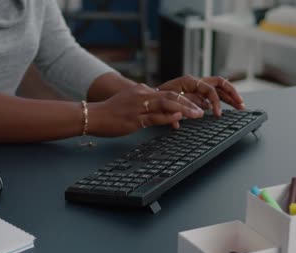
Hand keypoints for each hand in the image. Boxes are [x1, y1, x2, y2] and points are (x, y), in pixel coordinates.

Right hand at [88, 83, 203, 136]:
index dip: (184, 98)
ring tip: (198, 115)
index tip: (195, 104)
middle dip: (189, 102)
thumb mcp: (129, 103)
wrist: (93, 115)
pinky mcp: (134, 119)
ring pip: (166, 104)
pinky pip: (154, 117)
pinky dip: (168, 117)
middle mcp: (142, 95)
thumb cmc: (110, 112)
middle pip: (171, 95)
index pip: (167, 93)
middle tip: (203, 109)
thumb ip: (145, 104)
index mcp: (141, 91)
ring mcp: (138, 107)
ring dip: (184, 109)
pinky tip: (179, 118)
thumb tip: (159, 107)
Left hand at [156, 76, 245, 116]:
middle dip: (232, 94)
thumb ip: (178, 108)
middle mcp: (196, 82)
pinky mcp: (197, 95)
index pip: (210, 89)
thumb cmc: (158, 98)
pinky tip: (227, 108)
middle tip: (241, 105)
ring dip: (230, 96)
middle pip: (220, 84)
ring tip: (240, 106)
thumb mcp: (167, 103)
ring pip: (219, 89)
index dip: (216, 101)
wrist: (152, 97)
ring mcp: (198, 88)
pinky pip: (213, 95)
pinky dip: (221, 101)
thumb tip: (191, 115)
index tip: (218, 114)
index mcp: (190, 82)